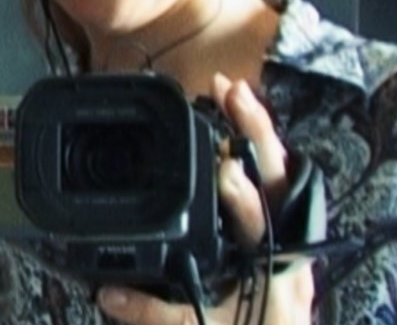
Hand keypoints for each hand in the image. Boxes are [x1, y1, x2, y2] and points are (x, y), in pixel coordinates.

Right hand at [96, 74, 314, 324]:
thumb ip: (153, 313)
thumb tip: (109, 291)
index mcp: (272, 269)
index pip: (263, 226)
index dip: (245, 196)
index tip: (224, 168)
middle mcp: (287, 244)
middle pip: (281, 179)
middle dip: (256, 132)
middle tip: (229, 93)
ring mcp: (287, 234)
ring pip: (282, 173)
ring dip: (257, 132)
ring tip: (231, 94)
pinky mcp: (279, 231)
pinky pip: (274, 182)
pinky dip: (256, 151)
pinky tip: (236, 130)